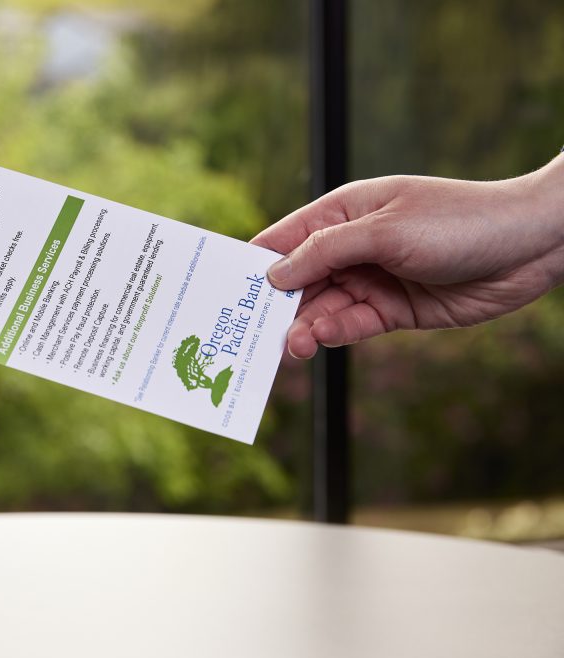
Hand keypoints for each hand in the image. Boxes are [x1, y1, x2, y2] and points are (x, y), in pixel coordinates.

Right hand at [251, 155, 563, 358]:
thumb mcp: (383, 230)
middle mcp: (350, 247)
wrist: (531, 245)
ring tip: (288, 348)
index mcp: (341, 214)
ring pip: (321, 308)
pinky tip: (320, 340)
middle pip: (297, 280)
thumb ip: (325, 252)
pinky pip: (351, 324)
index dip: (251, 264)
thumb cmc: (457, 221)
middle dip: (273, 306)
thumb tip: (274, 274)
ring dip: (302, 327)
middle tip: (248, 335)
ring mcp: (371, 279)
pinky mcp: (392, 310)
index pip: (283, 239)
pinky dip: (334, 334)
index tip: (221, 292)